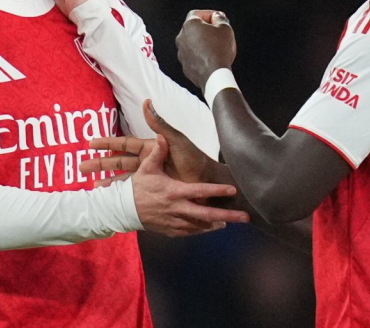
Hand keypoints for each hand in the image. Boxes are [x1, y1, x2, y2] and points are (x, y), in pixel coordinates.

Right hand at [80, 100, 213, 184]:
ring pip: (123, 179)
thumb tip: (147, 102)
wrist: (207, 183)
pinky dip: (120, 196)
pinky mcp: (154, 191)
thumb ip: (160, 124)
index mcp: (151, 148)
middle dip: (100, 164)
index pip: (124, 144)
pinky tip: (110, 200)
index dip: (107, 144)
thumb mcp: (176, 141)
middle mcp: (148, 162)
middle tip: (81, 168)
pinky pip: (133, 193)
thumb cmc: (194, 160)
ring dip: (108, 182)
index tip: (90, 144)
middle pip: (119, 162)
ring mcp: (150, 177)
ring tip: (93, 188)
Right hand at [127, 133, 248, 235]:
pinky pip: (190, 232)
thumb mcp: (146, 168)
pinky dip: (201, 230)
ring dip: (216, 224)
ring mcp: (175, 222)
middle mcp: (178, 209)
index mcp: (174, 192)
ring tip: (229, 222)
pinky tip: (211, 227)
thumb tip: (161, 136)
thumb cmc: (138, 187)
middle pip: (207, 215)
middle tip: (245, 217)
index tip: (232, 190)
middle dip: (227, 216)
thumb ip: (157, 153)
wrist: (124, 210)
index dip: (217, 190)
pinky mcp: (171, 230)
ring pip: (201, 226)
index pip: (200, 191)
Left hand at [176, 10, 236, 88]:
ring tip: (216, 47)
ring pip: (192, 43)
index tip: (217, 18)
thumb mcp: (225, 28)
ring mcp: (181, 53)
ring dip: (202, 43)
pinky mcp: (185, 66)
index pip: (196, 13)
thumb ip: (220, 19)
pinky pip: (192, 56)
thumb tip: (217, 17)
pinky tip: (211, 58)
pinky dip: (200, 55)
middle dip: (205, 29)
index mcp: (190, 25)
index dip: (208, 14)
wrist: (214, 74)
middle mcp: (181, 38)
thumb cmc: (219, 50)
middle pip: (193, 29)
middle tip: (218, 32)